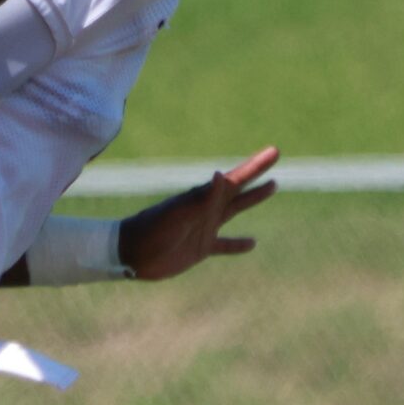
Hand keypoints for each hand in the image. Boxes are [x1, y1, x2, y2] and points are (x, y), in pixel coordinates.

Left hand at [117, 147, 278, 281]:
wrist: (129, 253)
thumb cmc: (152, 231)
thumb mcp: (179, 213)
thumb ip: (202, 197)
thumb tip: (222, 175)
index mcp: (203, 199)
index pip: (236, 179)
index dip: (255, 166)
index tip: (274, 151)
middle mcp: (207, 209)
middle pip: (239, 189)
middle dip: (258, 173)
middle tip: (274, 155)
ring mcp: (205, 228)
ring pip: (235, 210)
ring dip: (252, 199)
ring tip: (272, 187)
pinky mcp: (201, 248)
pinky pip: (225, 245)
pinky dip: (238, 244)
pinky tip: (252, 243)